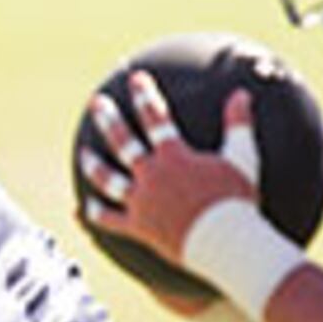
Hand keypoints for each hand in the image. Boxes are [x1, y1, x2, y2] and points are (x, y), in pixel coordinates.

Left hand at [75, 71, 261, 303]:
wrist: (225, 242)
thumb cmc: (237, 200)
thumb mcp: (242, 158)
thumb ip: (239, 125)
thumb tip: (241, 94)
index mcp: (174, 157)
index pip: (157, 118)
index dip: (145, 96)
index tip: (136, 79)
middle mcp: (152, 175)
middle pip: (123, 141)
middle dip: (109, 119)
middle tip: (96, 102)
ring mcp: (141, 202)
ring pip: (108, 179)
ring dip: (94, 164)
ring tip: (83, 152)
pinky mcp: (138, 228)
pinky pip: (109, 220)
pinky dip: (94, 214)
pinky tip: (80, 210)